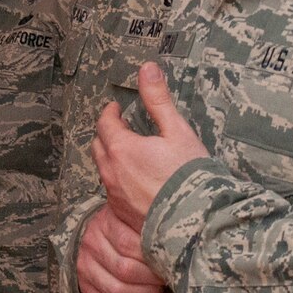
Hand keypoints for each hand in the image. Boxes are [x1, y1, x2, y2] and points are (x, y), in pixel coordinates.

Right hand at [76, 204, 164, 292]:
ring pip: (116, 291)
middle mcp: (91, 245)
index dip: (152, 257)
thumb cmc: (126, 224)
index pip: (129, 244)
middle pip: (125, 269)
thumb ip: (147, 219)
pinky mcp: (84, 287)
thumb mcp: (133, 214)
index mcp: (104, 223)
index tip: (168, 261)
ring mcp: (84, 267)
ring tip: (156, 291)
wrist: (97, 233)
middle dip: (151, 279)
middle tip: (165, 279)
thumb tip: (174, 230)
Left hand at [90, 63, 207, 231]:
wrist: (193, 224)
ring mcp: (114, 196)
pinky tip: (137, 182)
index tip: (116, 109)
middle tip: (121, 128)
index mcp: (121, 148)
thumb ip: (158, 100)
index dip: (110, 113)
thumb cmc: (189, 176)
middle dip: (107, 134)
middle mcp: (111, 173)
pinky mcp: (122, 215)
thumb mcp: (177, 131)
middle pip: (98, 147)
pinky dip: (119, 180)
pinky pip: (113, 192)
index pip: (104, 123)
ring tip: (130, 154)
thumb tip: (146, 68)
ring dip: (112, 158)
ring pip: (104, 170)